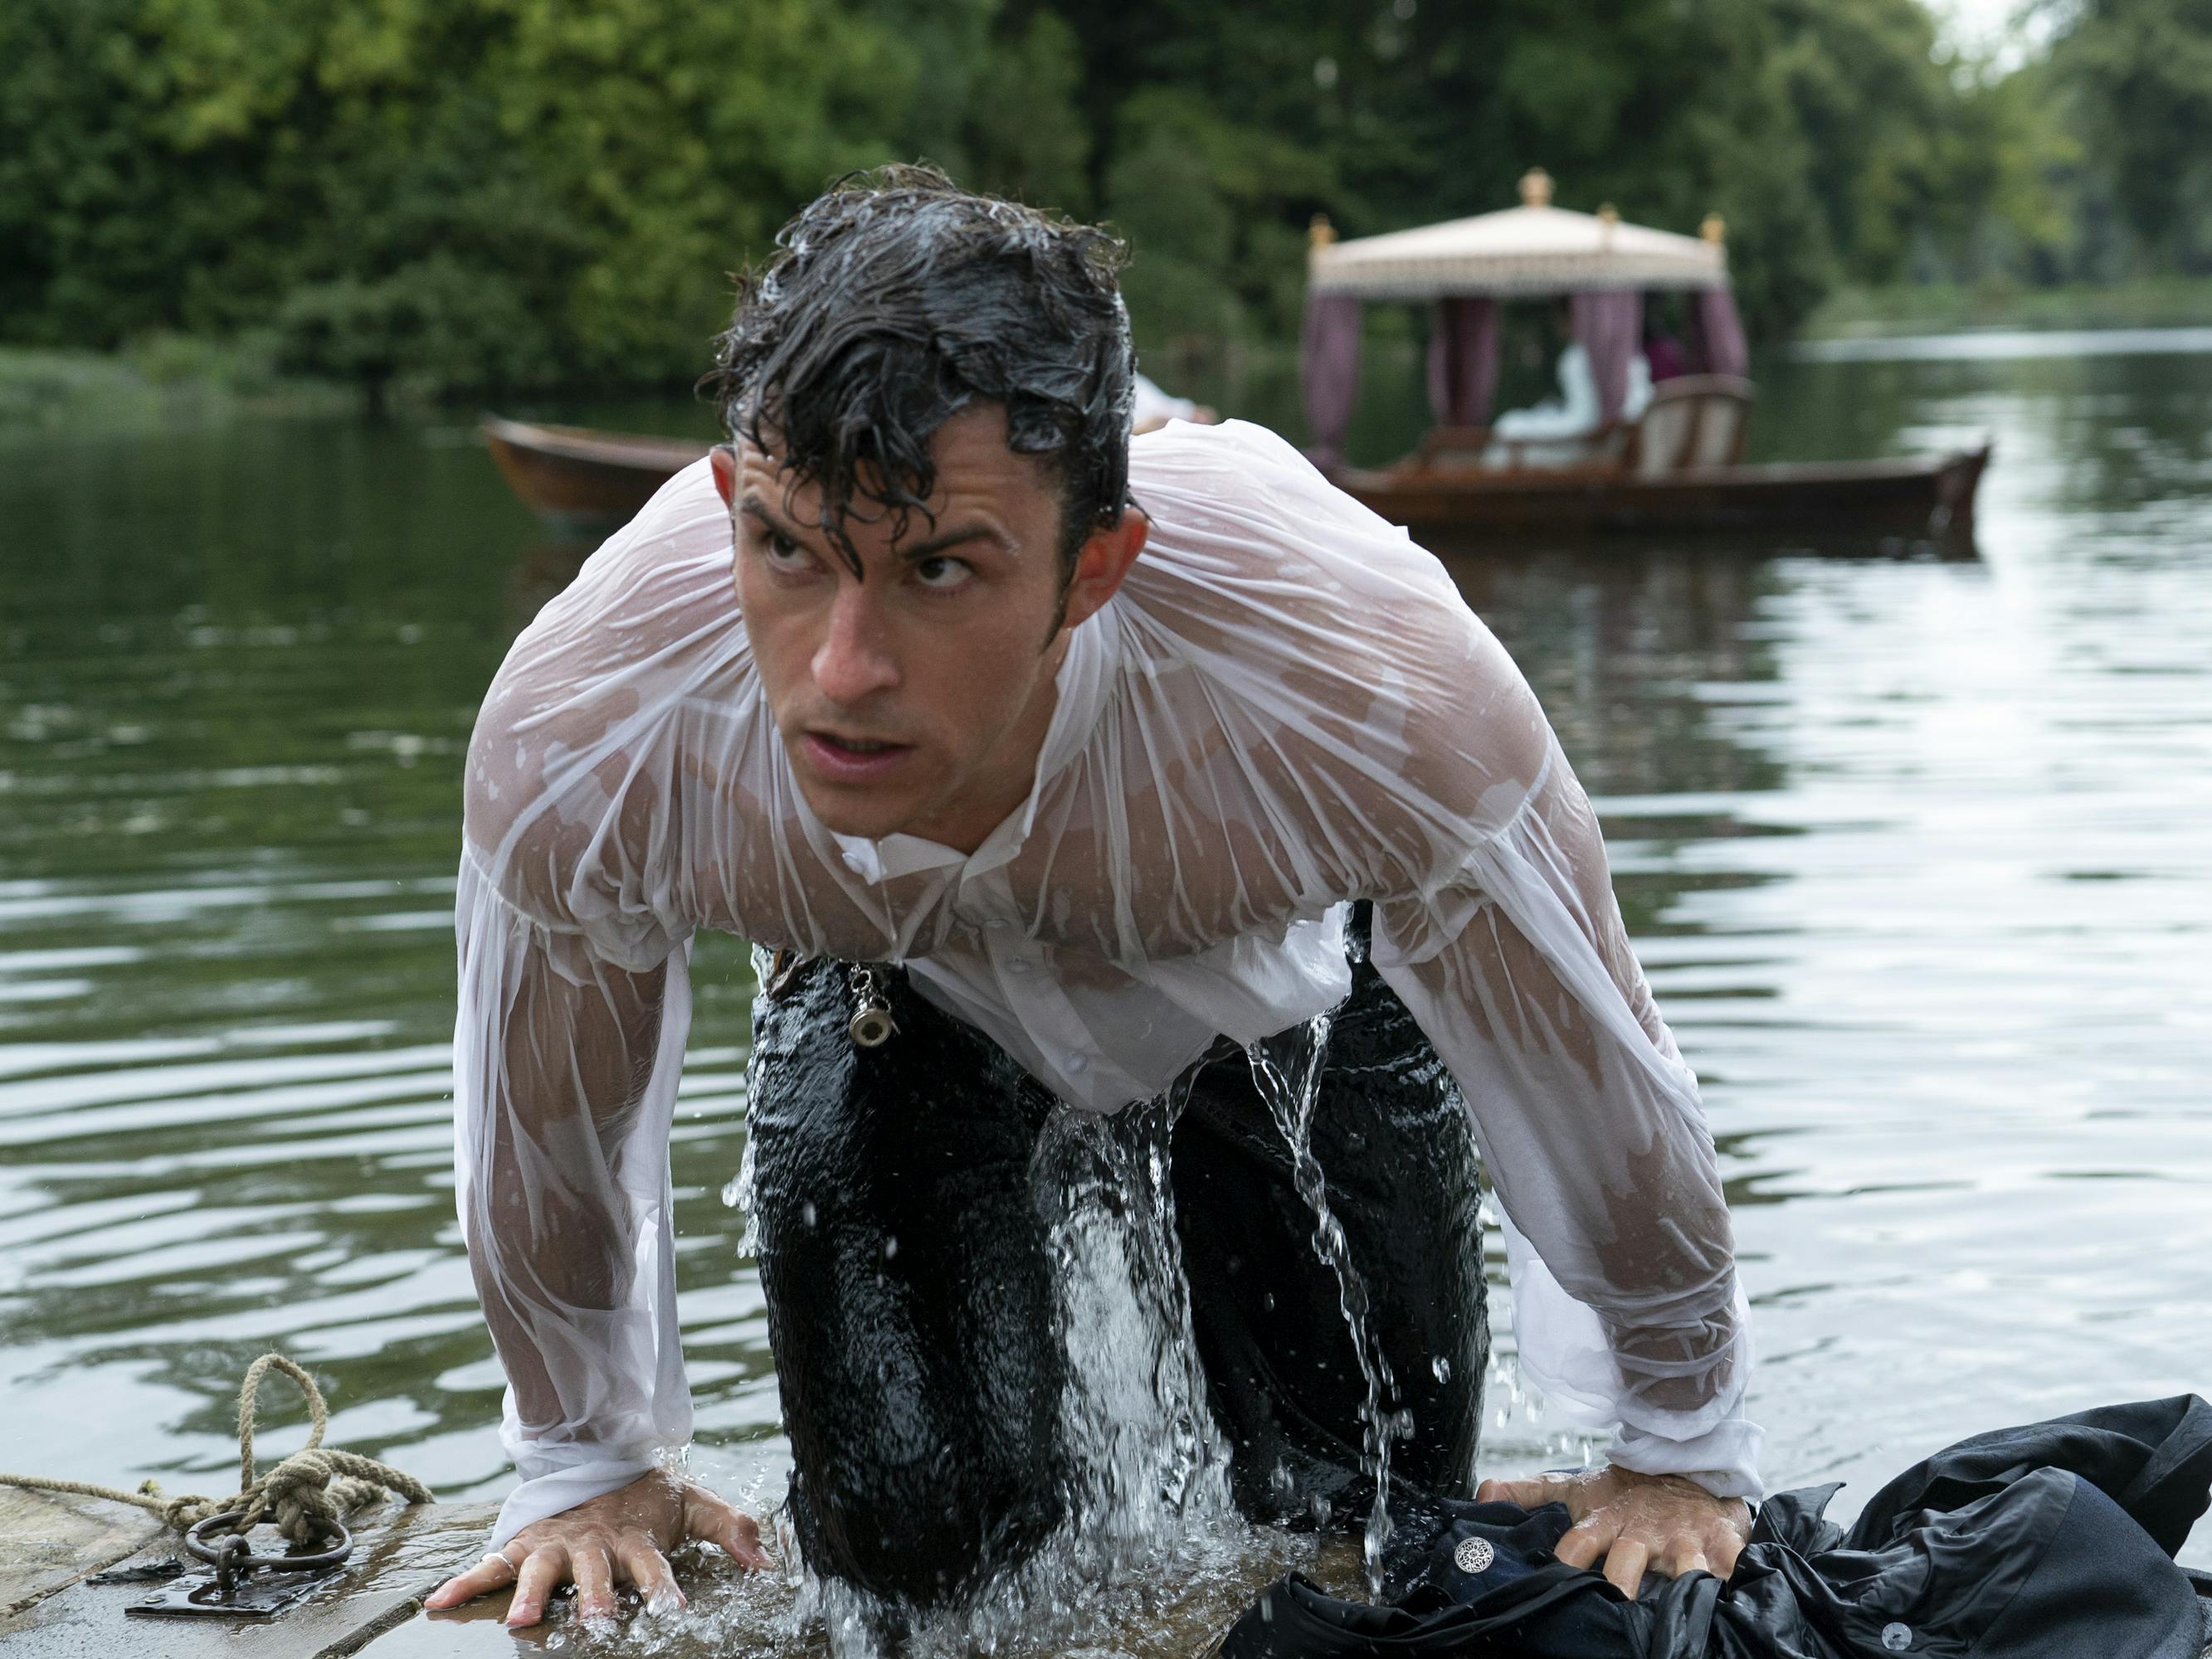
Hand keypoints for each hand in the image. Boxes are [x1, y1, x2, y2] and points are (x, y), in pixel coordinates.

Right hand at [423, 1471, 771, 1626]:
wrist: (597, 1458)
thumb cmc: (647, 1498)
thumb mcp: (693, 1505)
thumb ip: (730, 1528)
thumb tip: (767, 1561)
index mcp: (634, 1539)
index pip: (653, 1565)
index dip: (662, 1587)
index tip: (672, 1609)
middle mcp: (593, 1544)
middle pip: (594, 1573)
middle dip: (595, 1597)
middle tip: (597, 1620)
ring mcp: (555, 1544)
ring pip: (540, 1570)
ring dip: (531, 1595)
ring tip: (522, 1621)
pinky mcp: (524, 1545)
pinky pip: (490, 1564)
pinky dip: (464, 1583)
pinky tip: (437, 1605)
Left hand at [1475, 1464, 1749, 1598]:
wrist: (1686, 1464)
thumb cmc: (1627, 1489)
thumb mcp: (1577, 1488)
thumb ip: (1531, 1493)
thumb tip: (1483, 1493)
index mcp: (1605, 1521)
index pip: (1577, 1543)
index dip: (1566, 1559)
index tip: (1558, 1579)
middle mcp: (1640, 1533)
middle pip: (1627, 1563)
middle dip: (1622, 1583)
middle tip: (1617, 1603)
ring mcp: (1681, 1538)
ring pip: (1683, 1567)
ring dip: (1683, 1582)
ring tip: (1681, 1600)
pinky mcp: (1720, 1541)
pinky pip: (1733, 1563)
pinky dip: (1735, 1577)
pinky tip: (1733, 1592)